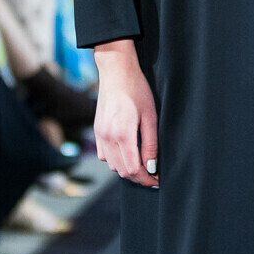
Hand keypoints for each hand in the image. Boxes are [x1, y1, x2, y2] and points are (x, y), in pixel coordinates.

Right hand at [92, 40, 157, 187]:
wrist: (115, 72)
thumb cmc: (137, 90)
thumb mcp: (150, 116)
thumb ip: (150, 144)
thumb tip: (152, 167)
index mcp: (122, 134)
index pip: (133, 169)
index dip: (146, 179)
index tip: (157, 180)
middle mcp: (107, 137)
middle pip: (122, 171)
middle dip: (138, 177)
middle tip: (153, 176)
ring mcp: (99, 135)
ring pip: (112, 166)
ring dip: (127, 169)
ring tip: (143, 166)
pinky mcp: (96, 131)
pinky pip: (104, 156)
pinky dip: (116, 160)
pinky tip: (128, 154)